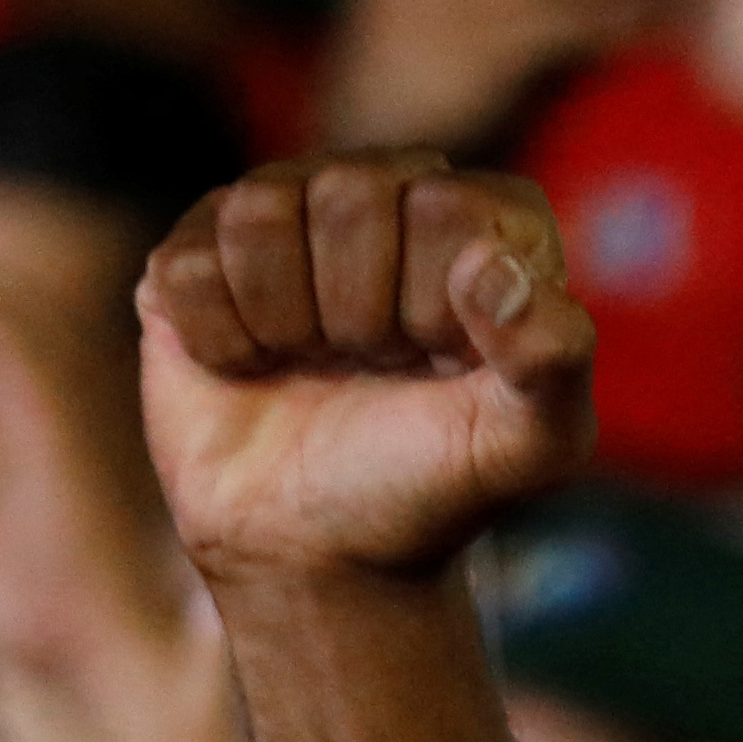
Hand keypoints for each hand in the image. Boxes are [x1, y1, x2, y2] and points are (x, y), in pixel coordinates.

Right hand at [140, 159, 595, 584]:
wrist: (323, 551)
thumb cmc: (434, 482)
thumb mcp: (533, 444)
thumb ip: (556, 356)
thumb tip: (492, 263)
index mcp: (480, 216)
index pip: (443, 206)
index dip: (432, 306)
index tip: (435, 362)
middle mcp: (382, 190)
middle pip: (345, 193)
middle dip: (357, 313)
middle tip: (368, 366)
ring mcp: (282, 214)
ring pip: (258, 215)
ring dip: (286, 323)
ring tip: (310, 363)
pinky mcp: (194, 255)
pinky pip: (187, 264)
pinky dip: (220, 341)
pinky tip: (250, 368)